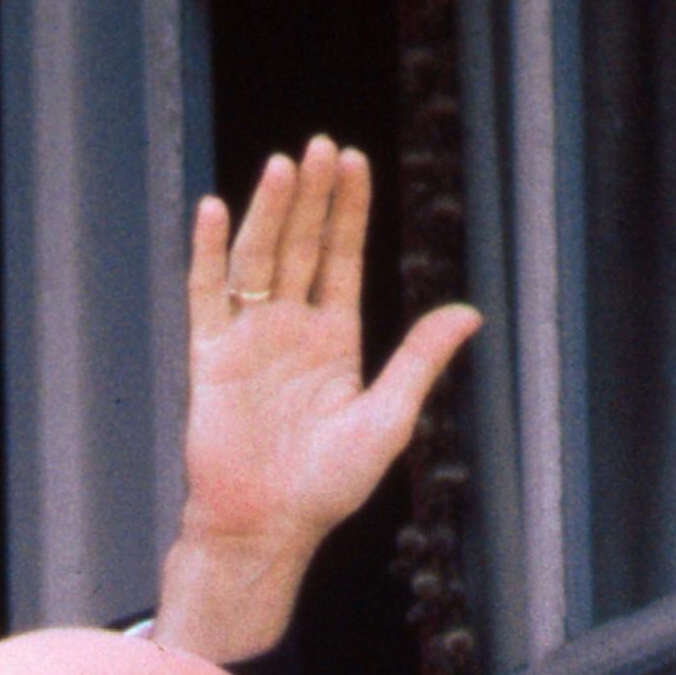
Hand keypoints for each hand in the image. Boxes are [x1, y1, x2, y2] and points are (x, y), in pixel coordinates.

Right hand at [158, 138, 478, 663]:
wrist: (267, 528)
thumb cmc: (328, 486)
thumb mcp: (388, 420)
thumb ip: (420, 361)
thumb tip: (469, 312)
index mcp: (333, 340)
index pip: (341, 258)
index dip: (348, 210)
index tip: (353, 160)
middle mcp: (290, 330)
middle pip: (300, 246)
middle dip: (311, 197)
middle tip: (320, 146)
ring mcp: (247, 340)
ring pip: (257, 259)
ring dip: (268, 213)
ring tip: (283, 166)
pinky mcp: (209, 359)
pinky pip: (206, 295)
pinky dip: (208, 253)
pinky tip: (214, 210)